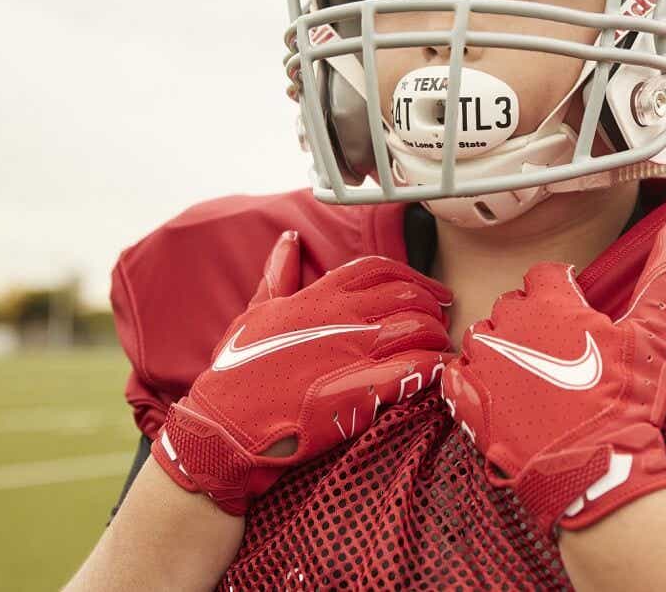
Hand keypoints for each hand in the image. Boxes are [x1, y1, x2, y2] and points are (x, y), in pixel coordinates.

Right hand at [151, 230, 454, 514]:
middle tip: (440, 321)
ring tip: (440, 348)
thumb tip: (289, 240)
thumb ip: (278, 275)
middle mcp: (340, 318)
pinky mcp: (360, 391)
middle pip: (406, 295)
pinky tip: (436, 372)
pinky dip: (432, 366)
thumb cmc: (237, 371)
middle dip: (431, 306)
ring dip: (436, 336)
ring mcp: (352, 353)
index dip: (413, 276)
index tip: (432, 292)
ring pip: (417, 328)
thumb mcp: (255, 313)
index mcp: (318, 297)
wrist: (225, 426)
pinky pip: (414, 368)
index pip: (378, 268)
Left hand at [440, 218, 665, 534]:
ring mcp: (484, 364)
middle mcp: (508, 325)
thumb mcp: (653, 337)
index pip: (545, 273)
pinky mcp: (469, 402)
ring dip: (502, 345)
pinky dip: (473, 379)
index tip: (575, 303)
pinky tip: (496, 391)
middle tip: (559, 345)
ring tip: (530, 369)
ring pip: (483, 336)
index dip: (561, 287)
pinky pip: (457, 376)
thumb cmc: (624, 401)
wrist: (595, 469)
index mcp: (549, 304)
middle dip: (532, 317)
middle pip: (512, 304)